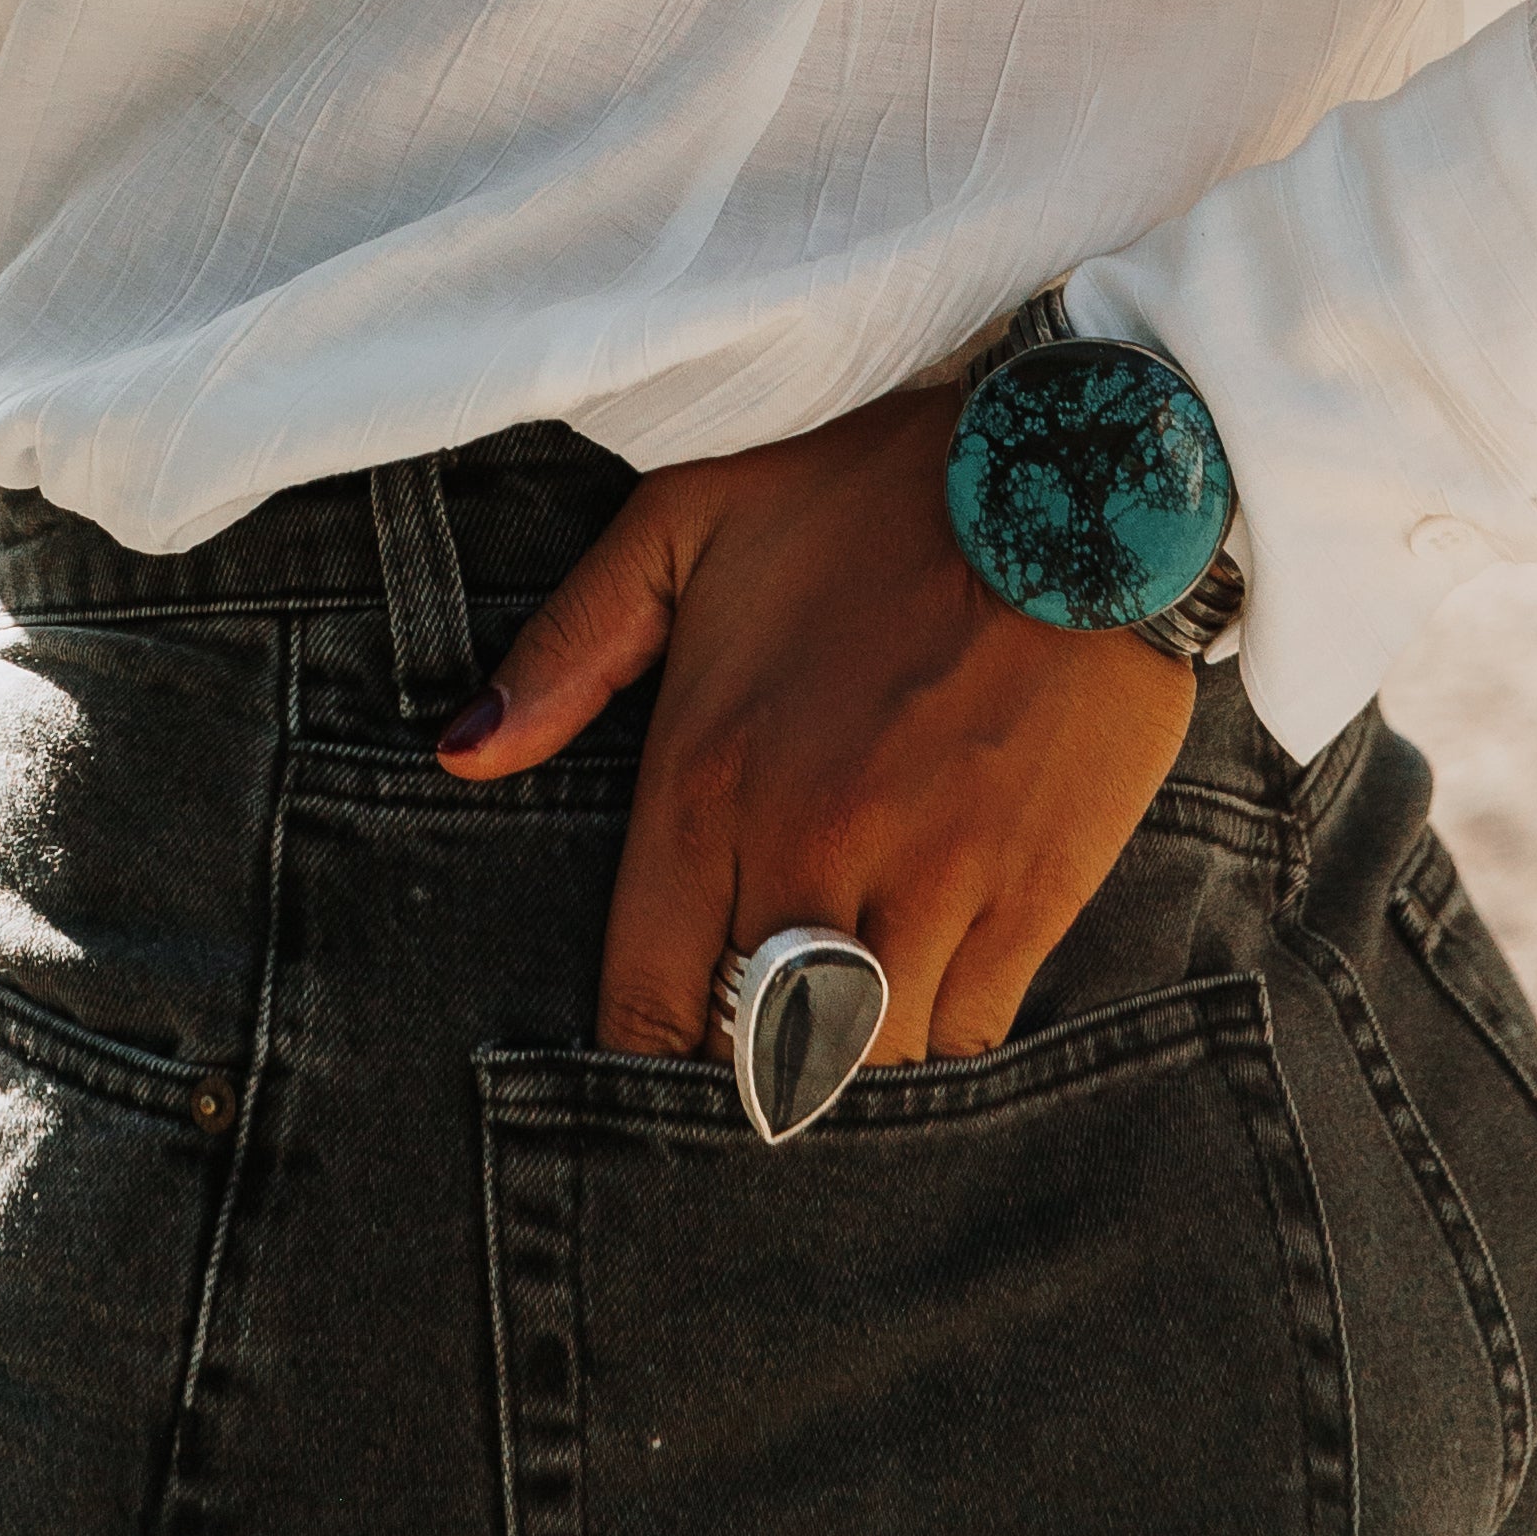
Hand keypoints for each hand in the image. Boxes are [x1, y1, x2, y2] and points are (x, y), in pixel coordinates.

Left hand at [436, 383, 1199, 1066]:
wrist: (1076, 468)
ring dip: (839, 1058)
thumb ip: (570, 648)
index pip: (646, 1003)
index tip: (657, 1035)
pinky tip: (920, 989)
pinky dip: (936, 1039)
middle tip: (745, 1034)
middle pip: (750, 1056)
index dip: (640, 1050)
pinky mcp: (1032, 897)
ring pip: (860, 1067)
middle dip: (739, 1060)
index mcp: (709, 782)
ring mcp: (927, 887)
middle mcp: (809, 854)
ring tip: (831, 1017)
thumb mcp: (688, 520)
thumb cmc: (871, 490)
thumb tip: (460, 753)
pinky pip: (966, 1040)